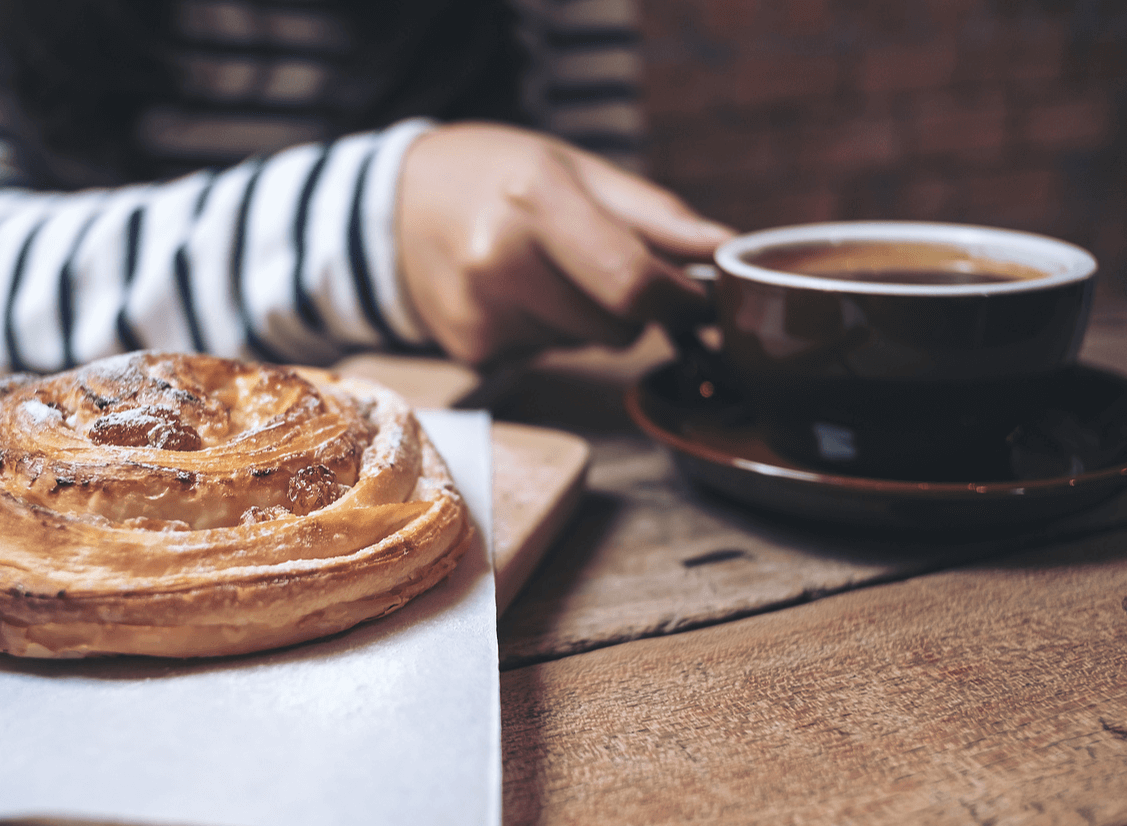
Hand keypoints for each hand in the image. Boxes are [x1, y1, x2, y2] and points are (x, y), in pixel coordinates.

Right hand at [396, 122, 733, 364]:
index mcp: (536, 199)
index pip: (634, 283)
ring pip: (585, 345)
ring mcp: (480, 312)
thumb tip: (730, 251)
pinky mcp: (471, 350)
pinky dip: (546, 331)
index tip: (694, 298)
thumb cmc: (498, 175)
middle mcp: (499, 260)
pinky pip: (547, 356)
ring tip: (541, 271)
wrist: (396, 205)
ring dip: (584, 318)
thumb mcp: (576, 169)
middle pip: (617, 326)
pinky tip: (513, 295)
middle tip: (595, 264)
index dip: (680, 301)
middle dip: (630, 307)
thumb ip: (657, 216)